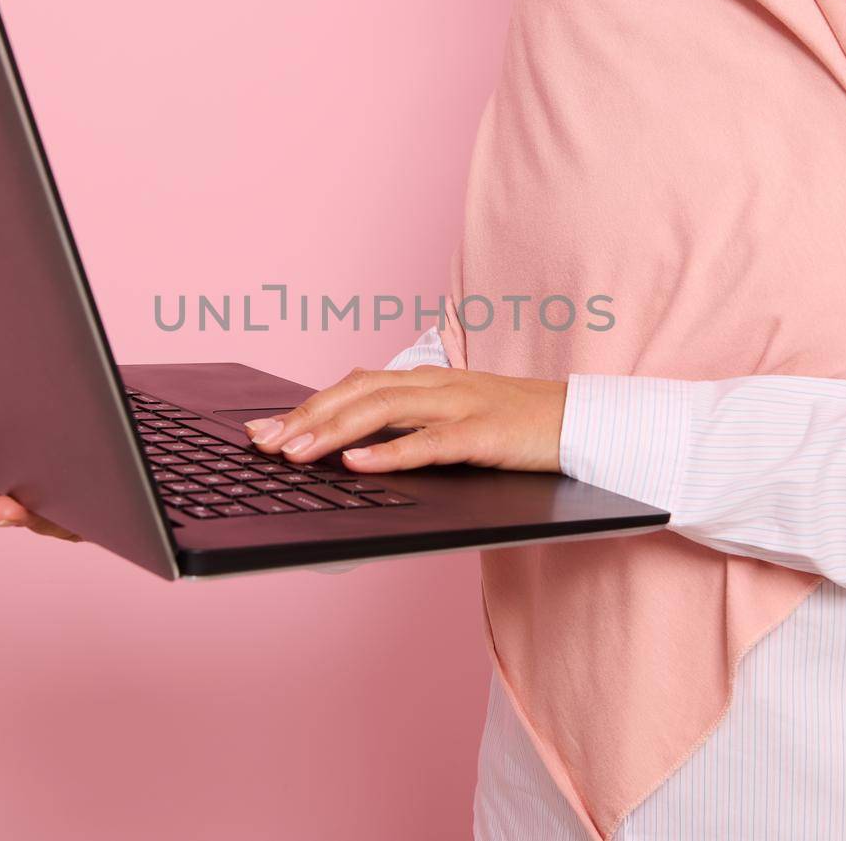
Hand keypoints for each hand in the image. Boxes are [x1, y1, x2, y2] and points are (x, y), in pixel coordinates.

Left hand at [243, 365, 566, 473]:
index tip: (263, 428)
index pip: (354, 385)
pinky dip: (390, 452)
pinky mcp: (484, 433)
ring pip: (383, 409)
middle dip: (306, 416)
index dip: (306, 405)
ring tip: (295, 453)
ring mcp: (460, 405)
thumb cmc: (517, 425)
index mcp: (426, 381)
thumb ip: (411, 423)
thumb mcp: (456, 418)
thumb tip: (357, 444)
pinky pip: (430, 442)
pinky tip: (358, 465)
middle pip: (358, 391)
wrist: (583, 420)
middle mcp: (436, 385)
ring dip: (333, 430)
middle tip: (263, 443)